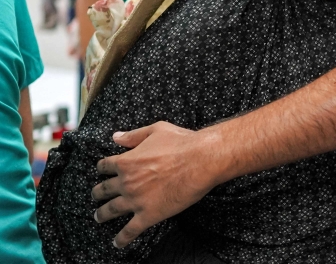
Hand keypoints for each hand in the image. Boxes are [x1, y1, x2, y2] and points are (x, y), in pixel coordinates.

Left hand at [92, 122, 224, 247]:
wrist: (202, 160)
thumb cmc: (182, 143)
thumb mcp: (156, 130)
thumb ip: (134, 135)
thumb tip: (116, 137)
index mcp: (126, 162)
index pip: (105, 166)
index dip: (102, 168)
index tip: (102, 171)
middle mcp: (126, 182)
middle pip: (103, 189)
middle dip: (97, 193)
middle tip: (96, 196)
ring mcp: (136, 200)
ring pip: (111, 210)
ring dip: (102, 214)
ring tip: (98, 217)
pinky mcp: (149, 215)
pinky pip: (130, 230)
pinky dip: (122, 238)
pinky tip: (118, 242)